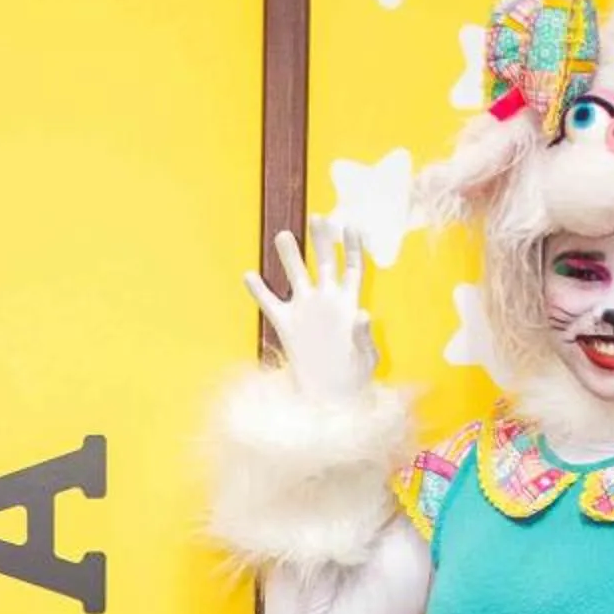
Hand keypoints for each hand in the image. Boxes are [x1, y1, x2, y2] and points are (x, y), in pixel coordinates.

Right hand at [243, 218, 376, 402]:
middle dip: (321, 240)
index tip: (350, 226)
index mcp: (347, 303)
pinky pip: (269, 302)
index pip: (351, 267)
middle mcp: (325, 300)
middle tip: (318, 218)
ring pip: (295, 275)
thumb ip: (363, 335)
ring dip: (289, 256)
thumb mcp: (365, 357)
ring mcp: (304, 310)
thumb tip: (363, 315)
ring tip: (283, 236)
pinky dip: (259, 290)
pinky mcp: (286, 325)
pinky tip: (249, 275)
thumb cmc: (354, 376)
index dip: (352, 246)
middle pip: (324, 262)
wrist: (330, 396)